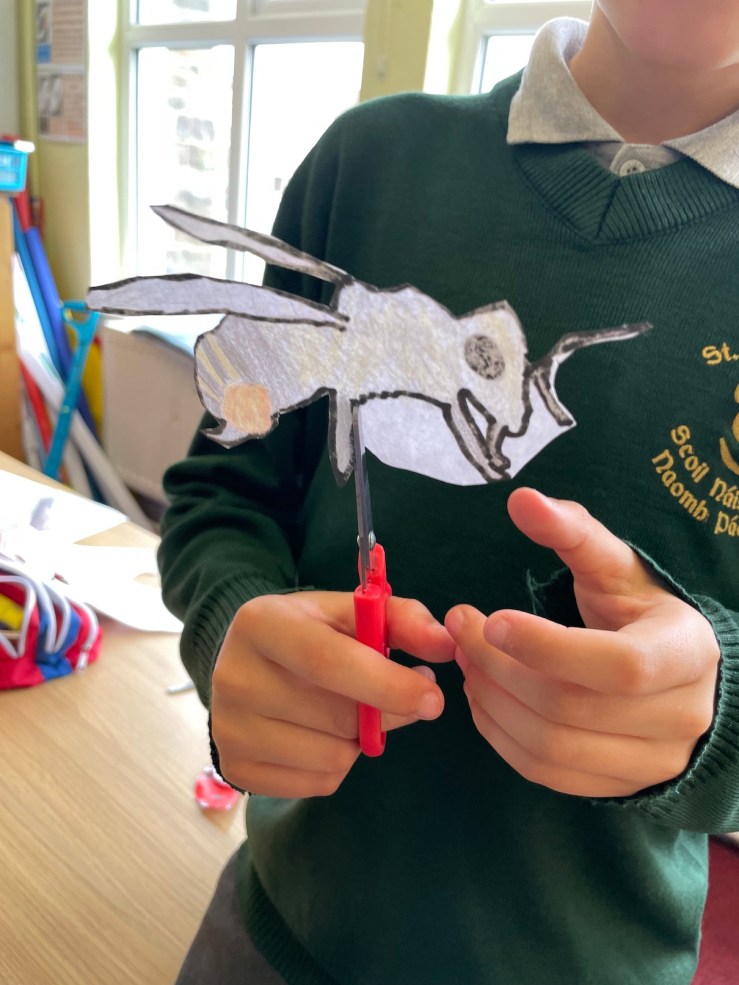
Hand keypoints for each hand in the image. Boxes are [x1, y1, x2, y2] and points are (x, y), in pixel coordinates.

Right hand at [212, 591, 454, 796]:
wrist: (250, 660)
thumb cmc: (312, 631)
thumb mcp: (352, 611)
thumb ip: (403, 619)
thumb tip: (446, 643)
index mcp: (261, 622)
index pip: (326, 661)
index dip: (385, 684)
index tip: (433, 699)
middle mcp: (233, 675)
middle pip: (335, 717)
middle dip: (385, 714)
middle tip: (403, 698)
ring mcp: (228, 727)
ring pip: (331, 756)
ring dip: (360, 742)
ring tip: (351, 711)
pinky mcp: (234, 767)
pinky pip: (316, 784)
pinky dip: (338, 765)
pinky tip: (325, 734)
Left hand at [446, 488, 719, 797]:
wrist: (672, 674)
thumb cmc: (638, 611)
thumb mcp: (614, 566)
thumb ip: (572, 532)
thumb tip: (521, 499)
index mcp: (686, 653)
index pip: (619, 666)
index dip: (547, 647)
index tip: (492, 619)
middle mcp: (680, 716)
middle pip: (571, 707)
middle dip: (499, 667)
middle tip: (461, 630)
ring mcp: (651, 761)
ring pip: (550, 746)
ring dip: (490, 700)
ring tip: (466, 659)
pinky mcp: (617, 785)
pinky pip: (543, 772)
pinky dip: (498, 734)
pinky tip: (481, 695)